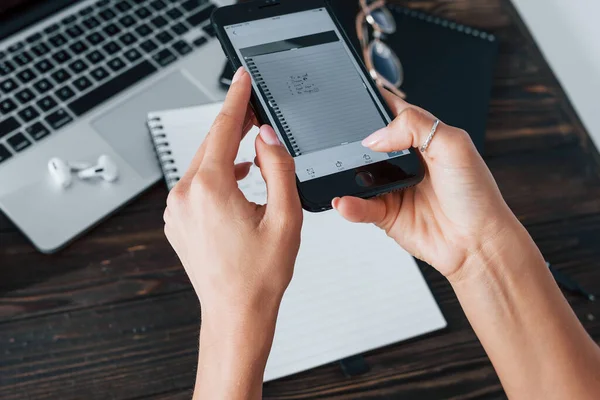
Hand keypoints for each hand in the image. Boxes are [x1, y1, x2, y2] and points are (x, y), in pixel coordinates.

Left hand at [163, 67, 302, 319]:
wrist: (235, 314)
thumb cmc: (259, 276)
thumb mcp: (285, 217)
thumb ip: (278, 168)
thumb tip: (268, 138)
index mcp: (211, 189)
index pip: (224, 128)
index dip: (237, 98)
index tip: (242, 78)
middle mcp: (185, 195)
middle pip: (211, 144)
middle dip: (234, 124)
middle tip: (255, 109)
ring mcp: (176, 210)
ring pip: (203, 164)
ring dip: (227, 152)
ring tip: (253, 147)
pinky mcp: (177, 222)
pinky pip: (196, 185)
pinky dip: (216, 174)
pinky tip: (237, 179)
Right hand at [333, 91, 519, 280]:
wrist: (478, 242)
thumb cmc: (476, 195)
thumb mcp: (454, 145)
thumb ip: (415, 126)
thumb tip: (375, 136)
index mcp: (422, 136)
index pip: (390, 111)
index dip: (372, 104)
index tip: (354, 101)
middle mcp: (404, 160)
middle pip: (367, 143)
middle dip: (352, 142)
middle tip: (344, 144)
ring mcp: (392, 187)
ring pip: (358, 175)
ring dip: (345, 175)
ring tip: (338, 173)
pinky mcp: (385, 214)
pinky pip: (359, 206)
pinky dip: (349, 204)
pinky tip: (346, 202)